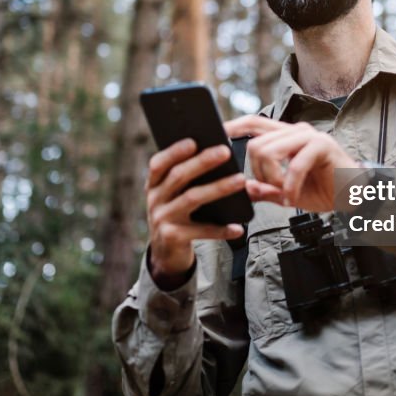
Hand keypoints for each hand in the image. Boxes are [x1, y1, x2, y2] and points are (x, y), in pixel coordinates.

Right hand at [145, 138, 245, 284]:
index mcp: (154, 185)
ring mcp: (162, 219)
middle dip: (202, 162)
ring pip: (192, 198)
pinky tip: (238, 227)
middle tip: (225, 151)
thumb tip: (218, 154)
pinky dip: (221, 229)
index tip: (194, 140)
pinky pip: (201, 231)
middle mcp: (154, 200)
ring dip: (218, 188)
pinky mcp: (172, 238)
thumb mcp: (175, 196)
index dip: (174, 151)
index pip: (159, 163)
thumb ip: (188, 179)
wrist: (166, 254)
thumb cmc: (179, 215)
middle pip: (178, 176)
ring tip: (241, 180)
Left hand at [223, 115, 360, 211]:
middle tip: (273, 190)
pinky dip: (290, 186)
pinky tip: (294, 198)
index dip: (234, 125)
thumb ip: (266, 189)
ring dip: (272, 180)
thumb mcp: (288, 192)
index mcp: (285, 137)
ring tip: (285, 193)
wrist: (354, 195)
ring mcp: (309, 136)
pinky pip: (293, 166)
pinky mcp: (322, 146)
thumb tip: (245, 187)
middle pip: (256, 144)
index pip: (254, 123)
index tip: (219, 133)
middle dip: (258, 174)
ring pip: (268, 152)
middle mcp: (295, 131)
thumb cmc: (324, 190)